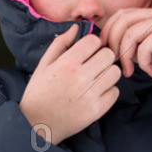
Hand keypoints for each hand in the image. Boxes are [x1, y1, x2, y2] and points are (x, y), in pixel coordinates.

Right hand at [17, 27, 120, 143]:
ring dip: (107, 74)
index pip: (94, 41)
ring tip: (95, 79)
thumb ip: (60, 43)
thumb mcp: (43, 65)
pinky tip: (96, 94)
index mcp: (67, 63)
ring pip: (115, 72)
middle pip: (108, 55)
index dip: (92, 45)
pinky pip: (115, 92)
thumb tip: (77, 27)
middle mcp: (80, 77)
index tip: (87, 53)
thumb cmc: (39, 92)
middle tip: (93, 66)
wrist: (37, 124)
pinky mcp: (97, 110)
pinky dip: (108, 92)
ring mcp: (90, 94)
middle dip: (102, 57)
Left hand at [97, 8, 151, 79]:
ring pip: (131, 34)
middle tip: (117, 63)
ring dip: (126, 56)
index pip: (122, 14)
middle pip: (123, 21)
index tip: (104, 48)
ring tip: (130, 71)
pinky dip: (143, 62)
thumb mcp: (145, 48)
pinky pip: (145, 47)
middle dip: (113, 43)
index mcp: (151, 14)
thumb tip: (105, 43)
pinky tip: (151, 71)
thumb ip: (130, 42)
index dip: (108, 29)